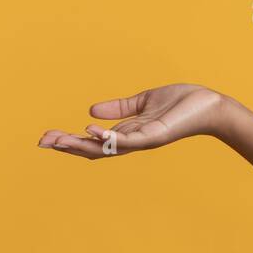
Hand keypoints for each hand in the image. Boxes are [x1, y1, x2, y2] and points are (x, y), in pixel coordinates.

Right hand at [37, 83, 225, 159]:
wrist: (210, 105)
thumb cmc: (182, 103)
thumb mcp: (143, 102)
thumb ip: (120, 108)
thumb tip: (90, 109)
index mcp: (129, 133)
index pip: (93, 142)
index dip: (70, 141)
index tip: (46, 137)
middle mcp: (133, 141)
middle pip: (93, 150)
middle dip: (67, 147)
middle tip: (42, 142)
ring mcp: (143, 141)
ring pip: (105, 149)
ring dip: (80, 145)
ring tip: (57, 140)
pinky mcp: (154, 136)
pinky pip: (127, 141)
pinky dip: (107, 138)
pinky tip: (89, 130)